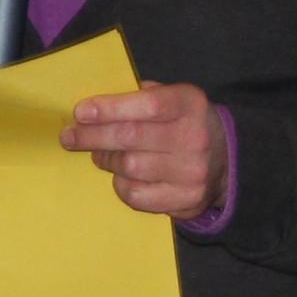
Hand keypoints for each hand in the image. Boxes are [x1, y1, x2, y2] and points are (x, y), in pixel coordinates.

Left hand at [65, 84, 222, 216]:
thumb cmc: (184, 123)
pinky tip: (120, 176)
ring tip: (99, 154)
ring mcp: (192, 172)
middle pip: (131, 137)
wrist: (227, 160)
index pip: (147, 104)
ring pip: (130, 167)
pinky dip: (120, 185)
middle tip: (69, 136)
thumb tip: (96, 106)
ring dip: (106, 159)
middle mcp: (194, 138)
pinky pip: (136, 195)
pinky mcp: (186, 200)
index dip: (110, 108)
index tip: (80, 112)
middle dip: (93, 136)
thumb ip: (141, 96)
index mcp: (189, 104)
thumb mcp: (173, 98)